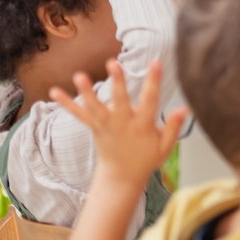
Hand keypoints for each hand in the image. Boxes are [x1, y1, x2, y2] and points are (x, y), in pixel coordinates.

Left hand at [49, 60, 186, 188]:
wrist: (122, 177)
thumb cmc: (146, 159)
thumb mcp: (165, 146)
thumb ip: (174, 127)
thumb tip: (185, 108)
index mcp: (143, 126)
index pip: (150, 99)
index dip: (154, 80)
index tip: (156, 62)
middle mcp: (123, 124)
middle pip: (120, 100)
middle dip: (117, 82)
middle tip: (113, 63)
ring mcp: (106, 126)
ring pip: (96, 107)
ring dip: (87, 91)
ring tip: (80, 76)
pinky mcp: (95, 128)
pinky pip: (79, 114)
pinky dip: (66, 104)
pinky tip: (54, 92)